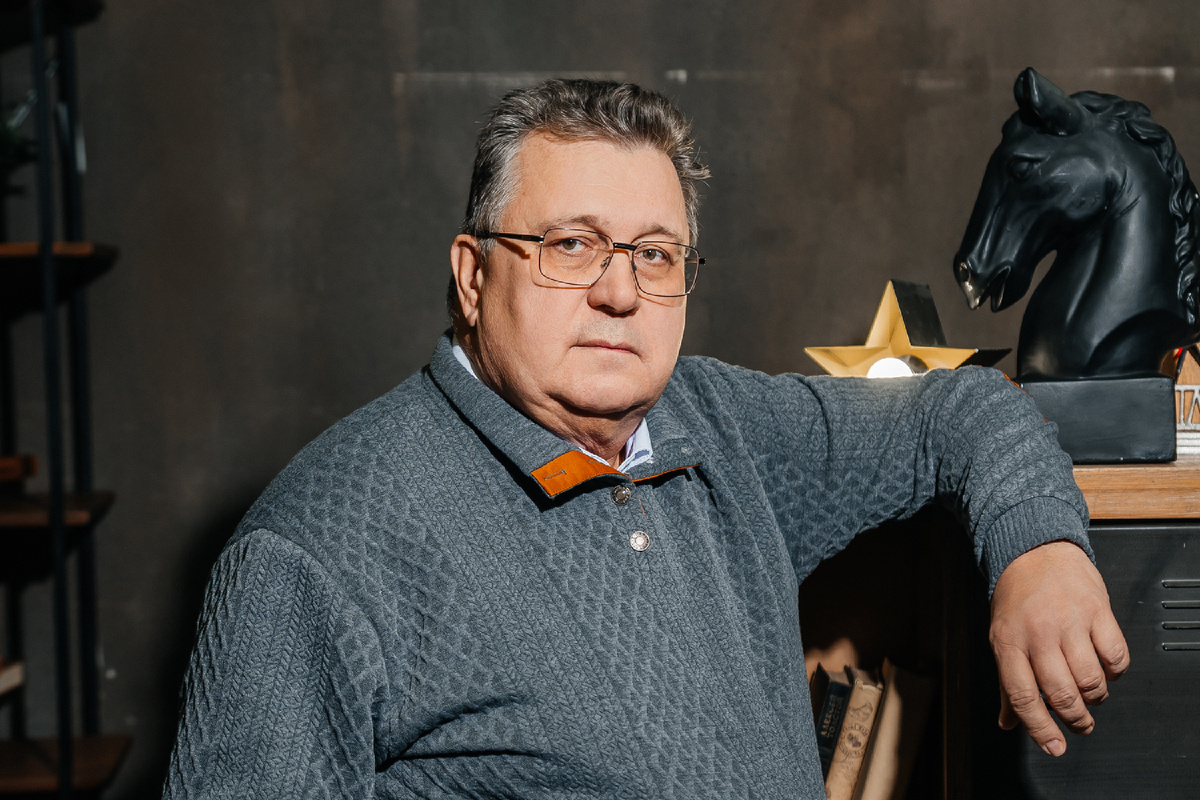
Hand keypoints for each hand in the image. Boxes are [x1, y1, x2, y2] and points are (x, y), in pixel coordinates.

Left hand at [989, 540, 1129, 755]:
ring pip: (1091, 680)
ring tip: (1091, 693)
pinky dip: (1115, 671)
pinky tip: (1106, 668)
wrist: (1034, 549)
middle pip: (1061, 694)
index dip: (1040, 729)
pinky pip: (1115, 656)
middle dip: (1075, 719)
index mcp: (1008, 643)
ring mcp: (1068, 622)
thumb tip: (1008, 721)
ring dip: (1095, 697)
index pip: (1023, 697)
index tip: (1054, 747)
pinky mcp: (1097, 611)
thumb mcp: (1001, 636)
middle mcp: (1038, 634)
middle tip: (1081, 725)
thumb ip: (1006, 682)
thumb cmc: (1016, 595)